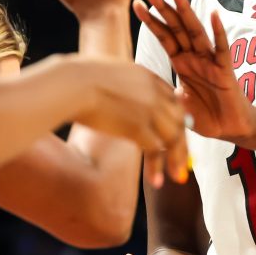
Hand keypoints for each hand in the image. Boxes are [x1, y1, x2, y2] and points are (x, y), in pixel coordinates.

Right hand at [75, 58, 188, 187]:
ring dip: (177, 158)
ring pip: (174, 136)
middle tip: (184, 160)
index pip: (172, 97)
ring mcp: (149, 108)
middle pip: (179, 118)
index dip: (177, 116)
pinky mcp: (139, 126)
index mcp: (147, 76)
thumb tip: (107, 83)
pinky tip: (156, 181)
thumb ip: (120, 82)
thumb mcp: (108, 73)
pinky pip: (157, 150)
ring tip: (177, 177)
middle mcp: (154, 91)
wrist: (72, 84)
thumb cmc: (77, 79)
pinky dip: (158, 167)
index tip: (181, 129)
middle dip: (182, 141)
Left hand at [133, 0, 255, 142]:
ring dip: (185, 9)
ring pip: (195, 30)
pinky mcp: (225, 69)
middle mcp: (194, 56)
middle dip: (163, 7)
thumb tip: (140, 93)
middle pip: (177, 26)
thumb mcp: (176, 105)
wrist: (230, 129)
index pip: (164, 36)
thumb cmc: (205, 115)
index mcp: (181, 62)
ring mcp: (209, 60)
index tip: (137, 3)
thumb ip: (162, 95)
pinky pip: (221, 48)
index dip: (151, 20)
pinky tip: (213, 14)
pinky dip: (218, 32)